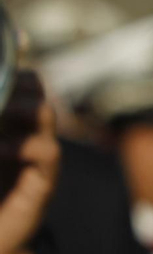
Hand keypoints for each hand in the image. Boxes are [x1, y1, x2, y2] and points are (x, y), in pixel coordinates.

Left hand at [0, 72, 58, 253]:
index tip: (0, 71)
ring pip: (45, 112)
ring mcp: (37, 157)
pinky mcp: (43, 181)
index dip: (13, 72)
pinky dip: (24, 145)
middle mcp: (25, 135)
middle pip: (36, 88)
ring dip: (22, 107)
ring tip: (2, 111)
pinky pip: (47, 151)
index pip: (21, 82)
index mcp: (5, 125)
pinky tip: (0, 150)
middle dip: (18, 82)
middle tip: (0, 88)